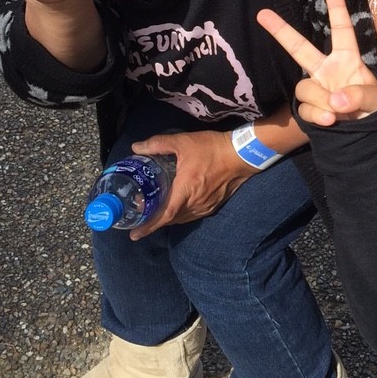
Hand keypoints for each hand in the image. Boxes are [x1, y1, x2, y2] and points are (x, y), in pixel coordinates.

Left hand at [127, 129, 252, 236]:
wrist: (242, 155)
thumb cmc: (212, 148)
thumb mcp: (183, 142)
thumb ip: (158, 144)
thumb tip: (136, 147)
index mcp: (186, 190)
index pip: (165, 215)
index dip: (149, 226)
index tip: (134, 235)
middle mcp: (195, 203)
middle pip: (171, 219)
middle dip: (155, 222)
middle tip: (139, 220)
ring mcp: (205, 207)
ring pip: (182, 219)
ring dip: (168, 219)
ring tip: (155, 215)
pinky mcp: (214, 206)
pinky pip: (192, 215)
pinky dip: (181, 215)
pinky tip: (177, 207)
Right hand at [257, 0, 376, 125]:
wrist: (367, 137)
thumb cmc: (375, 110)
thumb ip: (360, 96)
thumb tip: (335, 100)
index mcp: (347, 59)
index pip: (342, 30)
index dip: (337, 9)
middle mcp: (327, 70)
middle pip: (300, 48)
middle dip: (281, 31)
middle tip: (262, 14)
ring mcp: (317, 89)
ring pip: (305, 88)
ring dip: (320, 100)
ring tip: (337, 112)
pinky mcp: (310, 109)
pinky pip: (305, 109)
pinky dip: (316, 115)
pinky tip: (330, 121)